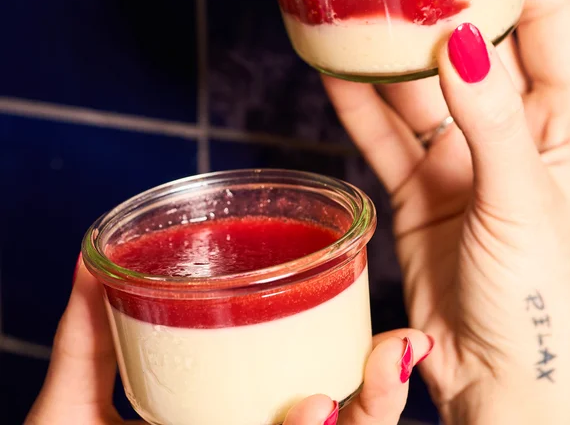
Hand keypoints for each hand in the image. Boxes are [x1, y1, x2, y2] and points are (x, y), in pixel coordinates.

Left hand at [25, 260, 433, 424]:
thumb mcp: (75, 399)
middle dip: (380, 387)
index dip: (356, 370)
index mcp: (227, 423)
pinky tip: (321, 409)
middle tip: (399, 340)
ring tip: (389, 357)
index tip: (381, 329)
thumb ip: (85, 333)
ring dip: (374, 408)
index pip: (307, 399)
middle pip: (337, 423)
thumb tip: (91, 256)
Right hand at [323, 0, 569, 422]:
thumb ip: (493, 122)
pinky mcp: (418, 192)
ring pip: (417, 94)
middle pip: (472, 52)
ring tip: (353, 16)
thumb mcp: (525, 203)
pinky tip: (332, 73)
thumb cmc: (544, 301)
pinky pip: (384, 140)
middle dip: (435, 14)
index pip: (549, 27)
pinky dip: (357, 109)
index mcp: (566, 127)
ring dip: (385, 57)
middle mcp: (511, 136)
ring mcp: (459, 163)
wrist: (500, 377)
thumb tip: (460, 44)